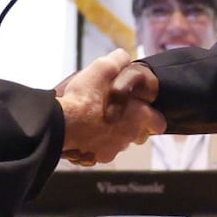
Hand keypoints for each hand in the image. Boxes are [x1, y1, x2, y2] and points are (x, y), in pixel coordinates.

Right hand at [55, 50, 163, 165]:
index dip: (152, 115)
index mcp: (136, 117)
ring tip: (96, 120)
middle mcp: (127, 137)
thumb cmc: (83, 99)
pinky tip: (83, 131)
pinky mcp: (93, 159)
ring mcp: (110, 150)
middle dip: (132, 124)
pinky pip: (99, 150)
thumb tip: (123, 58)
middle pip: (139, 134)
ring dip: (112, 132)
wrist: (58, 125)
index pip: (158, 121)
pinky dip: (94, 142)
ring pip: (119, 142)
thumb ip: (118, 61)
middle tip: (117, 111)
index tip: (144, 109)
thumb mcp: (103, 67)